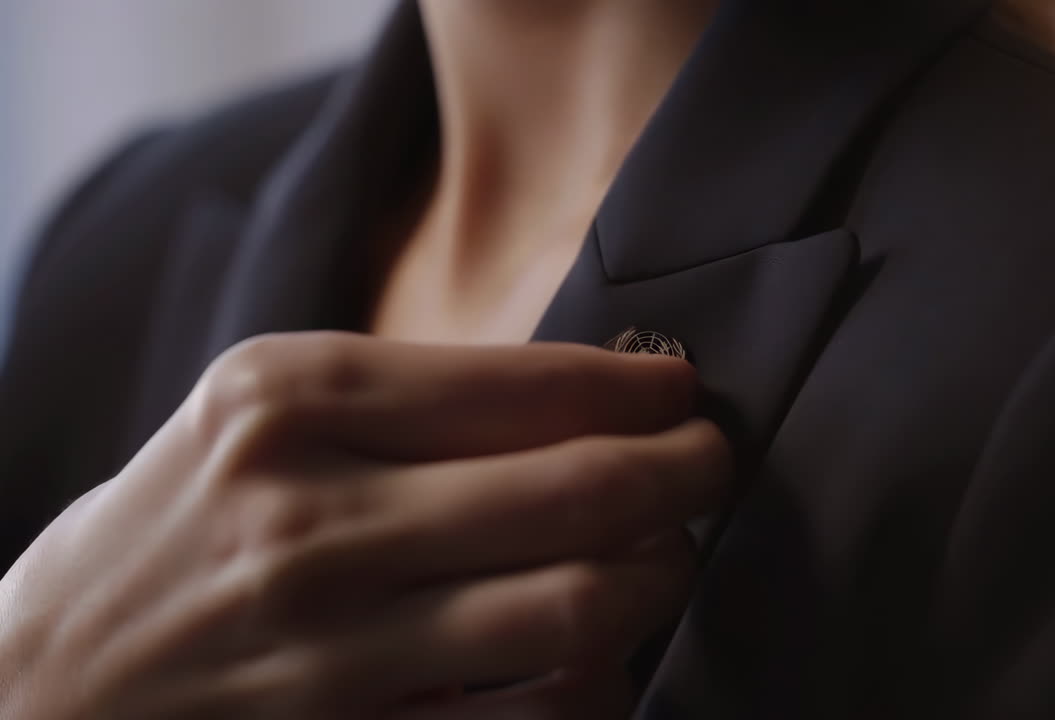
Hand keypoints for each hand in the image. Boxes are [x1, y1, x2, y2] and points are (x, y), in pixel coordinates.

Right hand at [0, 332, 729, 718]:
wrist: (52, 679)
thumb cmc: (188, 521)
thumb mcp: (270, 413)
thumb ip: (417, 400)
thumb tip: (596, 399)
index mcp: (294, 399)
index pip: (526, 385)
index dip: (637, 392)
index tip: (684, 396)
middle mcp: (310, 515)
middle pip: (575, 493)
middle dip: (682, 476)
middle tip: (711, 467)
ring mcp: (328, 642)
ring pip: (575, 609)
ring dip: (657, 579)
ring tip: (669, 556)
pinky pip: (529, 719)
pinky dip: (595, 687)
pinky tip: (603, 655)